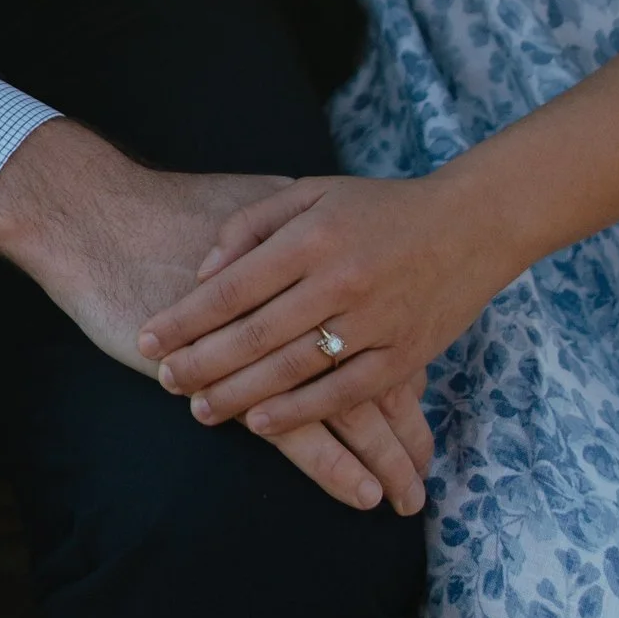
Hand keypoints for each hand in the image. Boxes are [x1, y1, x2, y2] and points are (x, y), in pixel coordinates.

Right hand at [0, 123, 431, 514]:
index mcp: (320, 263)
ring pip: (351, 410)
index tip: (427, 419)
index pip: (381, 329)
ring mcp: (273, 344)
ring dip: (384, 456)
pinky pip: (299, 431)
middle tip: (430, 473)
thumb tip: (332, 256)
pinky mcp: (234, 377)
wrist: (102, 217)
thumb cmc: (174, 212)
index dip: (411, 377)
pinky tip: (362, 494)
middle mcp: (311, 303)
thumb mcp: (255, 204)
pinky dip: (335, 464)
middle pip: (379, 375)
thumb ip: (298, 232)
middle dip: (408, 429)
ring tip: (410, 497)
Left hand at [137, 169, 501, 441]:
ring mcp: (375, 320)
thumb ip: (251, 225)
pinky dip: (299, 412)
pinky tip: (260, 424)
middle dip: (201, 363)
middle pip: (254, 334)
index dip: (184, 318)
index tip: (147, 339)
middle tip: (162, 381)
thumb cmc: (379, 207)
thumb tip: (202, 273)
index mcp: (313, 236)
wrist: (472, 224)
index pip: (232, 286)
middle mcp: (340, 278)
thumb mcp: (311, 193)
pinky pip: (343, 393)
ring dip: (239, 394)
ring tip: (198, 409)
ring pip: (292, 369)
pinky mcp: (404, 354)